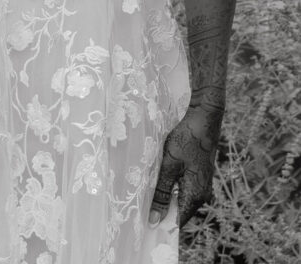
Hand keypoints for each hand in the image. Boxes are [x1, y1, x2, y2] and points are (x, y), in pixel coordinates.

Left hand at [149, 104, 222, 227]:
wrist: (204, 119)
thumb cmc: (186, 139)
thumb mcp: (169, 165)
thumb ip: (161, 192)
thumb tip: (154, 220)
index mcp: (195, 195)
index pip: (177, 222)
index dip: (160, 224)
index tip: (142, 225)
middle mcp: (202, 195)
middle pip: (178, 211)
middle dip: (160, 210)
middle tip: (140, 209)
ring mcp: (202, 185)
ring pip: (180, 199)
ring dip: (165, 198)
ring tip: (146, 195)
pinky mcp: (199, 176)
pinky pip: (184, 189)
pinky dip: (171, 188)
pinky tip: (158, 180)